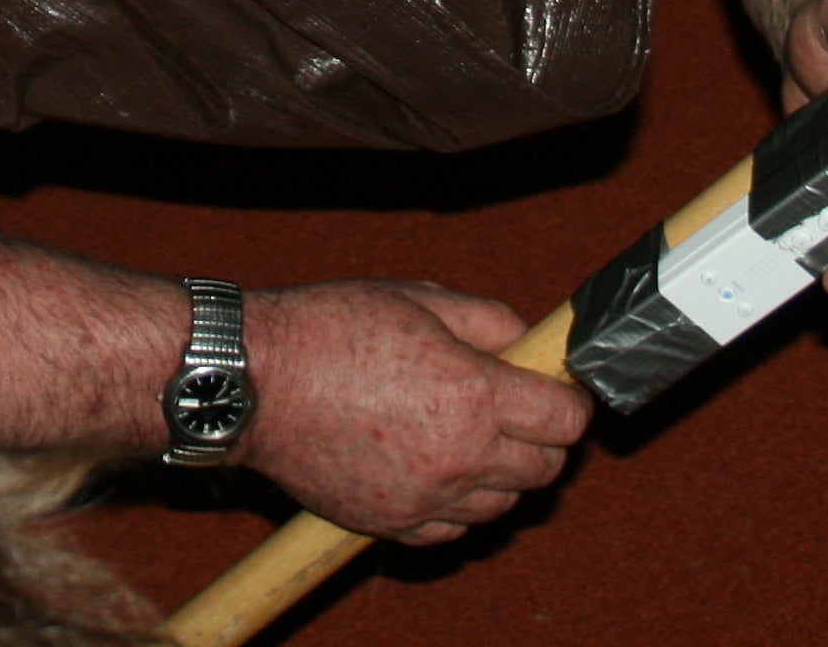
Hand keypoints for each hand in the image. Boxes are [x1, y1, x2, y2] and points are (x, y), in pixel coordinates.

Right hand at [233, 279, 592, 544]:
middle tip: (517, 407)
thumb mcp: (421, 297)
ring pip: (504, 505)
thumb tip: (530, 343)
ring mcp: (426, 499)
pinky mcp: (393, 524)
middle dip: (544, 437)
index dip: (571, 399)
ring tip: (470, 434)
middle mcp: (459, 457)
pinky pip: (455, 530)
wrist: (256, 383)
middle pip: (545, 470)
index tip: (556, 387)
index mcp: (474, 396)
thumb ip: (490, 321)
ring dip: (503, 473)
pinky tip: (438, 467)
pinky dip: (459, 504)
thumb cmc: (330, 330)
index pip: (566, 421)